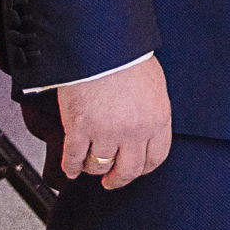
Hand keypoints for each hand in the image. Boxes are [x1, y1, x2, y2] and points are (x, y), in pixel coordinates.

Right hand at [59, 54, 170, 189]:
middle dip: (119, 180)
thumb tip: (145, 131)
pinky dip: (71, 167)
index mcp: (158, 119)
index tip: (136, 171)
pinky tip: (71, 168)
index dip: (144, 168)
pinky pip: (74, 159)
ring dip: (93, 169)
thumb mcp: (153, 87)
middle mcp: (135, 131)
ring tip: (89, 166)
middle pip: (129, 170)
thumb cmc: (128, 59)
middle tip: (111, 182)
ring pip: (99, 166)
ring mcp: (106, 132)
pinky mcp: (79, 130)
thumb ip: (151, 112)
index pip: (156, 157)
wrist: (102, 46)